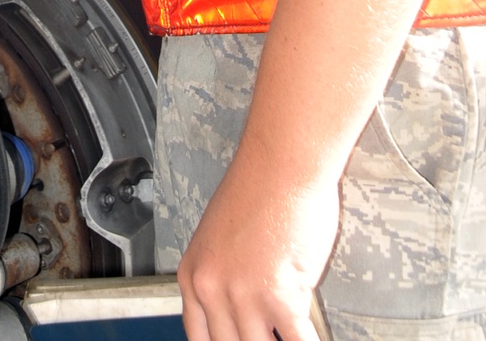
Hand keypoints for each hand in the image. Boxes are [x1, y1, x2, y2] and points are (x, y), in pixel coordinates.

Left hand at [176, 154, 340, 340]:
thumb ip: (228, 275)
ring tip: (292, 335)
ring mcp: (243, 296)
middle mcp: (211, 289)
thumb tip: (247, 306)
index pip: (199, 338)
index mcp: (193, 274)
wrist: (282, 161)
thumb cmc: (260, 186)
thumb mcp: (223, 236)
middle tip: (268, 336)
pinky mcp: (278, 297)